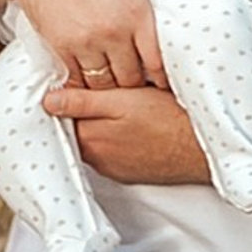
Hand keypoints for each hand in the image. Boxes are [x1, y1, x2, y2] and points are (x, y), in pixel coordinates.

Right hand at [15, 0, 198, 91]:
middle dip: (137, 83)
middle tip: (140, 83)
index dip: (162, 77)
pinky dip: (86, 82)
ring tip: (117, 82)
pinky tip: (91, 78)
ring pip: (106, 83)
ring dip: (112, 84)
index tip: (162, 81)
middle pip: (132, 78)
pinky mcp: (62, 47)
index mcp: (135, 13)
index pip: (157, 62)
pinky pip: (79, 79)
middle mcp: (113, 33)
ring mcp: (86, 43)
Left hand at [39, 83, 210, 183]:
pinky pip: (112, 151)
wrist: (204, 150)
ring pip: (96, 138)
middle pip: (77, 127)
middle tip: (101, 87)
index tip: (77, 79)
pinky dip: (116, 137)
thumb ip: (83, 102)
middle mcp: (97, 158)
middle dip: (83, 109)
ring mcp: (113, 167)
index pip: (63, 114)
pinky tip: (131, 124)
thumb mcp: (124, 101)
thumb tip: (48, 102)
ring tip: (119, 104)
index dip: (69, 94)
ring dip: (100, 123)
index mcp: (90, 137)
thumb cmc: (169, 120)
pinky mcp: (129, 172)